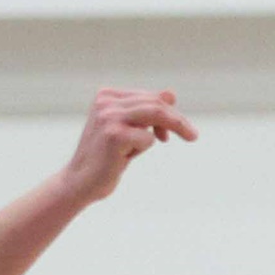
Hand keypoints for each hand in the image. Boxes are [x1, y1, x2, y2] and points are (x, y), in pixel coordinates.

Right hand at [59, 87, 196, 205]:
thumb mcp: (130, 131)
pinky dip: (144, 148)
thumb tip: (171, 93)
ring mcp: (108, 117)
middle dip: (177, 119)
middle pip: (155, 103)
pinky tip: (125, 157)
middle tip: (193, 135)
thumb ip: (147, 112)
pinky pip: (147, 138)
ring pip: (155, 114)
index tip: (171, 132)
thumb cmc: (107, 157)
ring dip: (175, 126)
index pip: (149, 97)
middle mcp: (106, 101)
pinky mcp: (113, 135)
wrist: (81, 182)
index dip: (167, 113)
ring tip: (190, 137)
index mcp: (107, 96)